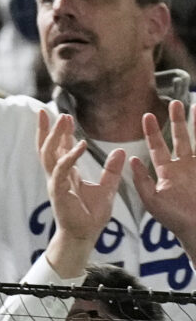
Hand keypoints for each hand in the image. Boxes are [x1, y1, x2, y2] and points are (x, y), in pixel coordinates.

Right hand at [36, 106, 121, 273]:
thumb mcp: (107, 187)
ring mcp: (56, 183)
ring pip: (49, 155)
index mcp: (66, 174)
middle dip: (47, 129)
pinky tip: (79, 144)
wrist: (85, 235)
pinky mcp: (58, 191)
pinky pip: (62, 169)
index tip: (58, 115)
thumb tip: (121, 151)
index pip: (57, 149)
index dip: (55, 132)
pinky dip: (70, 156)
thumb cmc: (91, 215)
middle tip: (52, 111)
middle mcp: (57, 176)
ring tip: (63, 120)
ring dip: (54, 136)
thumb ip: (112, 169)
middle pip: (46, 148)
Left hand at [133, 100, 195, 247]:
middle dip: (177, 121)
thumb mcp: (152, 199)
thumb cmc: (174, 217)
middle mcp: (183, 166)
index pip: (157, 147)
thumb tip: (132, 159)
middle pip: (180, 138)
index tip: (147, 115)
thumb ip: (141, 180)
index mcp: (167, 172)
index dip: (152, 132)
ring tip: (195, 105)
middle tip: (174, 103)